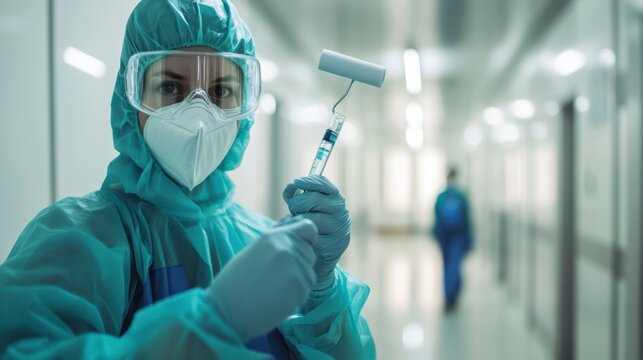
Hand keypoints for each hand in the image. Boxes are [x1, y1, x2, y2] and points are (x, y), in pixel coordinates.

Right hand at [208, 218, 317, 340]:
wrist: (225, 311)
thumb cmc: (236, 283)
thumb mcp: (255, 251)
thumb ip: (279, 243)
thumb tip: (302, 237)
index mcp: (274, 236)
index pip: (308, 228)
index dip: (306, 240)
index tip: (297, 250)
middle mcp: (287, 248)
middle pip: (310, 253)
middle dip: (300, 264)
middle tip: (275, 277)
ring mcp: (295, 268)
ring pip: (309, 273)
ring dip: (297, 282)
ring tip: (273, 289)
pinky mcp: (300, 288)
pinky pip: (306, 290)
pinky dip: (295, 296)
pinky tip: (275, 299)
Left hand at [283, 176, 350, 289]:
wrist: (320, 255)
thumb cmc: (312, 225)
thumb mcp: (309, 207)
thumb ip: (300, 195)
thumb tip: (291, 188)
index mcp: (337, 199)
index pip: (324, 184)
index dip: (309, 182)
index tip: (296, 183)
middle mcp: (341, 212)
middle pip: (311, 199)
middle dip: (297, 204)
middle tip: (295, 211)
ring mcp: (338, 230)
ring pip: (309, 218)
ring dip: (298, 221)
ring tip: (300, 225)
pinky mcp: (331, 246)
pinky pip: (308, 236)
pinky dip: (300, 235)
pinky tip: (303, 237)